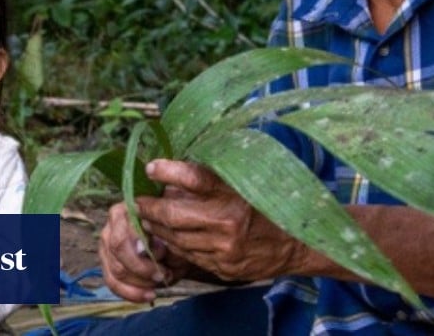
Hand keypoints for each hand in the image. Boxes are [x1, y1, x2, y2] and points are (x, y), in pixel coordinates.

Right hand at [98, 198, 191, 302]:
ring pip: (116, 271)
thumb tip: (150, 248)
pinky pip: (113, 283)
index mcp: (126, 209)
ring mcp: (106, 246)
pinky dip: (132, 293)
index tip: (163, 254)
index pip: (124, 233)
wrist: (177, 244)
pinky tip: (149, 295)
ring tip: (161, 280)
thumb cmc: (176, 232)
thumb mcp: (175, 231)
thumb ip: (164, 235)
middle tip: (163, 273)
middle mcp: (111, 225)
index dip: (142, 248)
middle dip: (142, 268)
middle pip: (117, 251)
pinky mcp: (107, 265)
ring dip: (141, 281)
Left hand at [136, 159, 304, 282]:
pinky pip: (188, 256)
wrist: (296, 243)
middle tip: (137, 200)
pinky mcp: (223, 267)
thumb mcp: (246, 182)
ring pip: (176, 239)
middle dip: (150, 207)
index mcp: (234, 194)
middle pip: (174, 214)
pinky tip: (167, 237)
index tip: (151, 166)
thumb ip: (213, 178)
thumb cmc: (266, 205)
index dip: (168, 171)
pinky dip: (173, 245)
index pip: (194, 178)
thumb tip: (174, 171)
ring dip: (156, 228)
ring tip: (147, 217)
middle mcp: (228, 222)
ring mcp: (225, 249)